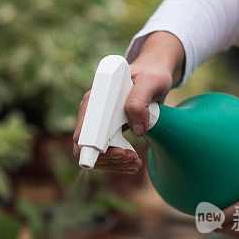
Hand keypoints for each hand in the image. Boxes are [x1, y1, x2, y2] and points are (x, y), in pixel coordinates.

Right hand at [73, 31, 184, 173]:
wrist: (155, 74)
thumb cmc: (152, 74)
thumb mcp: (151, 81)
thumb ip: (140, 101)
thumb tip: (136, 130)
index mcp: (95, 100)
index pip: (83, 135)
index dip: (99, 150)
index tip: (122, 151)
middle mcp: (91, 113)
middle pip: (87, 150)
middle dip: (110, 160)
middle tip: (134, 159)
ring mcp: (98, 123)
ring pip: (95, 156)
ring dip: (115, 164)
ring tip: (136, 162)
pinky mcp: (107, 131)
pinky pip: (105, 155)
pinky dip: (118, 163)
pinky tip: (134, 162)